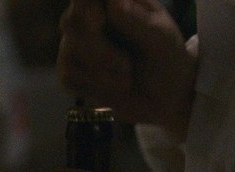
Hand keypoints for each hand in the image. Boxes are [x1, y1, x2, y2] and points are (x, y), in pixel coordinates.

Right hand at [57, 0, 196, 138]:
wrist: (165, 98)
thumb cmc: (166, 59)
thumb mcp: (161, 39)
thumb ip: (137, 21)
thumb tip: (114, 2)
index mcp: (113, 1)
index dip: (86, 5)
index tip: (100, 19)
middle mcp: (88, 18)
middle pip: (71, 22)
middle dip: (99, 49)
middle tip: (126, 65)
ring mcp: (76, 45)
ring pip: (69, 54)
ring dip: (103, 74)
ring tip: (128, 77)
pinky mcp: (71, 72)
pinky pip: (68, 77)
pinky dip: (96, 87)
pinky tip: (114, 88)